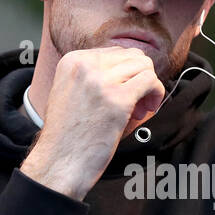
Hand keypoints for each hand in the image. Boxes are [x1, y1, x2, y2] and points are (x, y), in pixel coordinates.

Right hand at [19, 47, 165, 199]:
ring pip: (144, 66)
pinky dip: (156, 94)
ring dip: (149, 86)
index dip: (127, 73)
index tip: (125, 93)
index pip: (115, 52)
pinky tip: (148, 110)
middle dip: (139, 77)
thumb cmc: (69, 136)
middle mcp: (85, 65)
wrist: (59, 162)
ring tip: (140, 108)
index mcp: (72, 61)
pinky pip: (150, 81)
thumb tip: (130, 67)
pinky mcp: (117, 99)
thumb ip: (93, 76)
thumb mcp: (72, 93)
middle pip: (132, 56)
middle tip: (137, 102)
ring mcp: (101, 81)